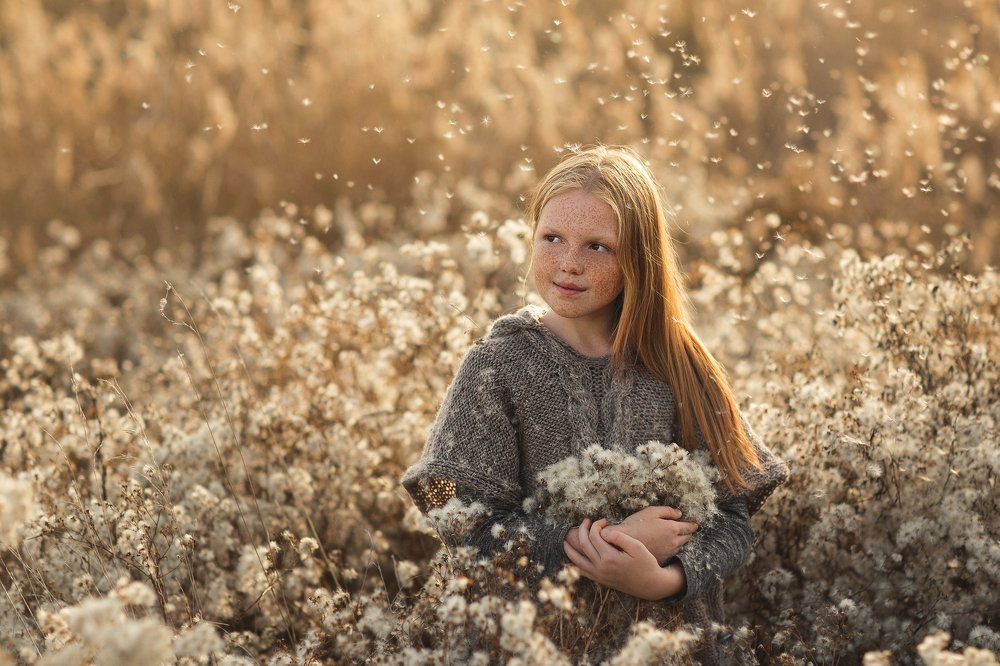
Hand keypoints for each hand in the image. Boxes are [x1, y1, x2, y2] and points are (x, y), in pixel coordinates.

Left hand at [562, 518, 684, 600]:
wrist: (650, 585)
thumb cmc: (646, 563)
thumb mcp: (637, 547)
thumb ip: (619, 537)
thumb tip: (603, 531)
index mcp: (610, 558)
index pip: (594, 536)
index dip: (596, 525)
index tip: (604, 520)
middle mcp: (601, 568)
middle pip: (584, 545)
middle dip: (583, 530)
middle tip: (587, 521)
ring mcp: (599, 576)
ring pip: (577, 560)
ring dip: (570, 548)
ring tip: (565, 539)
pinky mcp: (600, 580)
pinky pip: (582, 571)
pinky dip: (574, 563)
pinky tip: (571, 557)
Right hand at [605, 506, 698, 565]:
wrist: (623, 545)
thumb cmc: (636, 525)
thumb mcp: (650, 512)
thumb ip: (667, 511)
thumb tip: (679, 513)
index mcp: (672, 528)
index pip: (689, 527)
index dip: (693, 525)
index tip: (695, 524)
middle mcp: (674, 542)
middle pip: (687, 538)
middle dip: (688, 533)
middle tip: (686, 530)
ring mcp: (668, 553)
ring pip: (680, 547)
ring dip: (680, 542)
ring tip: (676, 538)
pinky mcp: (662, 560)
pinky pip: (672, 554)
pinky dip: (671, 550)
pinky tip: (665, 547)